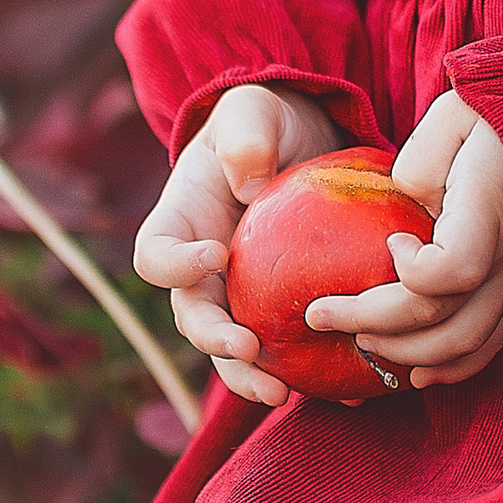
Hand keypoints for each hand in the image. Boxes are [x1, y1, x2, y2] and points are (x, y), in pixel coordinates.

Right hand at [134, 84, 341, 408]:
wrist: (300, 145)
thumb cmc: (266, 123)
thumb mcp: (254, 109)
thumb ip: (247, 136)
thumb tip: (250, 185)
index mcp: (179, 224)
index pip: (154, 255)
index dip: (173, 265)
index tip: (213, 254)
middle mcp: (201, 272)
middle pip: (193, 318)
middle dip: (215, 343)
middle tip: (248, 351)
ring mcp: (240, 297)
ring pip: (234, 351)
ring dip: (250, 377)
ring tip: (282, 393)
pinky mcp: (281, 312)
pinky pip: (290, 350)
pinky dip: (312, 373)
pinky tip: (348, 389)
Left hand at [304, 92, 502, 389]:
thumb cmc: (501, 109)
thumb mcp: (449, 120)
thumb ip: (414, 172)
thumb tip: (398, 227)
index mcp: (489, 209)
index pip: (453, 270)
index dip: (410, 274)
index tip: (392, 242)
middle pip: (448, 323)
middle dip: (376, 329)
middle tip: (323, 315)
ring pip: (470, 344)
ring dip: (410, 356)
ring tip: (361, 344)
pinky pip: (491, 340)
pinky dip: (452, 364)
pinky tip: (417, 371)